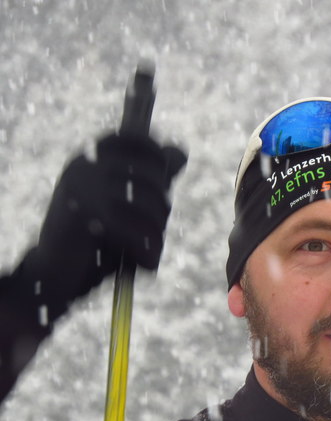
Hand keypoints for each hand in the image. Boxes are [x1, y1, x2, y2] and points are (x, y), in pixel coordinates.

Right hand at [20, 132, 186, 317]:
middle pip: (150, 175)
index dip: (158, 157)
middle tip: (157, 232)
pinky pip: (133, 230)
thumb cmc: (93, 242)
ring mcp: (83, 187)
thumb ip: (151, 180)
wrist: (52, 274)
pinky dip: (147, 251)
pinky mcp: (83, 215)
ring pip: (146, 203)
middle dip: (162, 207)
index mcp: (91, 158)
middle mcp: (85, 166)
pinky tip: (147, 264)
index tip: (164, 182)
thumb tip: (181, 152)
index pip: (135, 140)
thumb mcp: (123, 207)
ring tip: (153, 252)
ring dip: (157, 232)